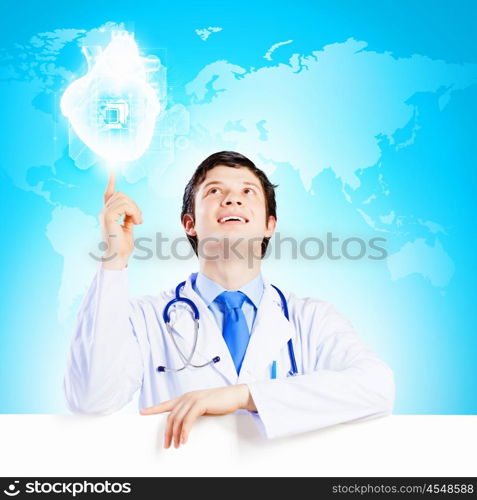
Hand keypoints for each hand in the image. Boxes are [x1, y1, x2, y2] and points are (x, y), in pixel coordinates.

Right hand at [99, 171, 142, 269]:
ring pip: (124, 198)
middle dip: (134, 204)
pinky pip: (124, 205)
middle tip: (139, 219)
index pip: (108, 194)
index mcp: (108, 214)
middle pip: (121, 194)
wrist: (119, 256)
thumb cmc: (123, 246)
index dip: (110, 183)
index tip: (112, 171)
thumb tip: (133, 210)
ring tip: (137, 221)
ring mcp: (104, 214)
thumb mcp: (128, 227)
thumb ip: (128, 216)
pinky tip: (135, 222)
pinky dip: (133, 212)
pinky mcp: (108, 217)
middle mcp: (104, 212)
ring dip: (135, 209)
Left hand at [139, 384, 256, 447]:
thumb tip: (182, 424)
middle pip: (170, 416)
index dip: (153, 408)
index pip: (166, 404)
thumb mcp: (202, 406)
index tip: (142, 412)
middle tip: (166, 444)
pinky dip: (184, 431)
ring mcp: (193, 399)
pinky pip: (188, 420)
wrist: (234, 395)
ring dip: (175, 435)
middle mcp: (187, 397)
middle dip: (167, 432)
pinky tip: (184, 439)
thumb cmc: (220, 402)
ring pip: (177, 419)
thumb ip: (192, 411)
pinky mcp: (200, 403)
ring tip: (175, 445)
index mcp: (186, 397)